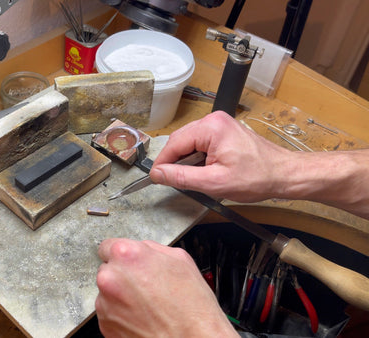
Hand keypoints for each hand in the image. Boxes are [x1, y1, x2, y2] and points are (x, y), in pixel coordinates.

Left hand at [95, 238, 236, 336]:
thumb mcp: (180, 260)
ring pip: (109, 292)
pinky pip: (110, 313)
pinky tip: (142, 317)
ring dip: (122, 296)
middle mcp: (110, 278)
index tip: (129, 262)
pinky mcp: (106, 325)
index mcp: (126, 256)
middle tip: (146, 286)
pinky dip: (122, 314)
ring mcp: (105, 303)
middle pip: (108, 270)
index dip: (122, 255)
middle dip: (124, 275)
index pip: (108, 246)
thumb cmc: (190, 308)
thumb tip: (142, 249)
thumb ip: (152, 249)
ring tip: (148, 305)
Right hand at [150, 111, 291, 201]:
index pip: (174, 143)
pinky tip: (205, 171)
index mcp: (211, 127)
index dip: (162, 163)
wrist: (284, 175)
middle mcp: (214, 120)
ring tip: (197, 178)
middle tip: (174, 181)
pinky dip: (197, 158)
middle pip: (180, 141)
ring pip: (189, 143)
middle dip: (175, 161)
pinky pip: (200, 143)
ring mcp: (219, 124)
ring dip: (187, 161)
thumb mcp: (214, 182)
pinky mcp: (223, 132)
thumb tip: (158, 174)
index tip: (155, 177)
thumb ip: (181, 177)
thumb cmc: (258, 177)